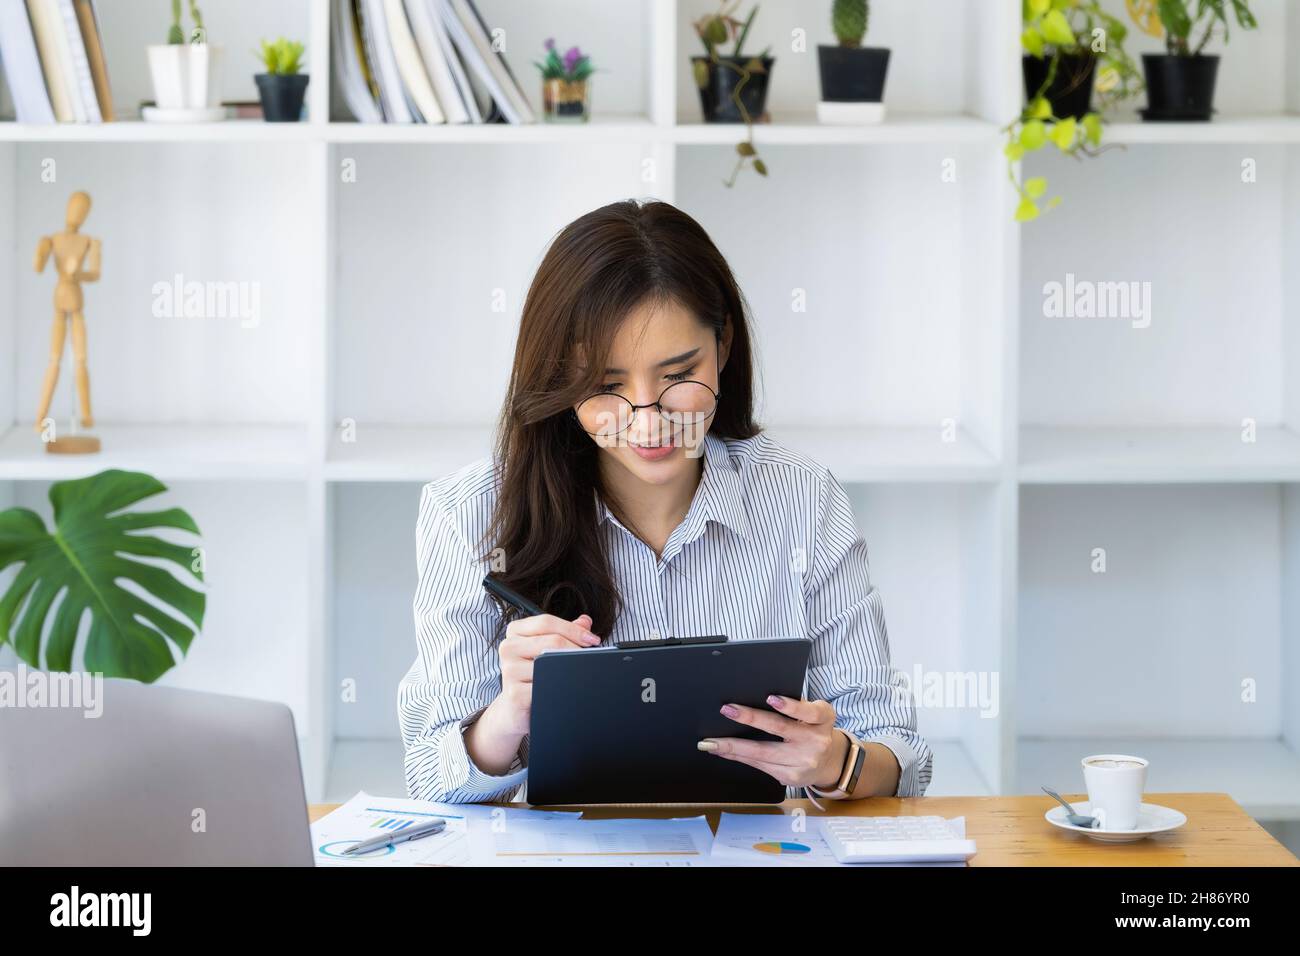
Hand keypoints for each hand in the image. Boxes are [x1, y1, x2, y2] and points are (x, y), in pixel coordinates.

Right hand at [493, 612, 600, 735]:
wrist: (514, 708)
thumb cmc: (531, 675)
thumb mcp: (545, 648)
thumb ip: (564, 633)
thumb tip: (585, 622)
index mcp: (515, 631)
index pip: (546, 622)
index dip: (573, 629)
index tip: (592, 639)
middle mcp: (508, 647)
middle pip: (551, 640)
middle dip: (576, 648)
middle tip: (591, 657)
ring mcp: (509, 670)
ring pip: (550, 663)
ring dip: (571, 668)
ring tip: (580, 672)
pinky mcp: (515, 692)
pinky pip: (545, 686)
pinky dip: (561, 687)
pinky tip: (567, 689)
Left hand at [698, 696, 847, 789]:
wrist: (828, 762)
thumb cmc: (811, 729)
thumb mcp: (813, 714)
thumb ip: (794, 705)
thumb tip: (752, 696)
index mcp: (823, 718)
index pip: (809, 711)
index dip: (791, 706)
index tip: (771, 698)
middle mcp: (817, 741)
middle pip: (780, 728)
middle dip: (750, 718)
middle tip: (728, 710)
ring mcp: (804, 761)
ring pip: (763, 752)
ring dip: (734, 745)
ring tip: (711, 741)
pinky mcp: (791, 777)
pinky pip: (760, 765)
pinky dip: (738, 757)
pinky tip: (723, 752)